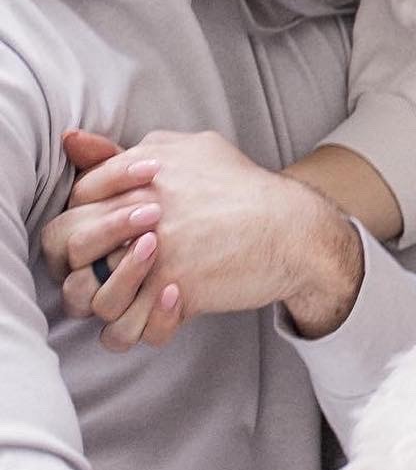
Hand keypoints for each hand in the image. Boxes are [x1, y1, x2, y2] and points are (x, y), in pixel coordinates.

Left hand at [47, 128, 360, 347]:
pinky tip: (161, 310)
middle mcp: (141, 210)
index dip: (85, 216)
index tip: (110, 230)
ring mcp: (155, 253)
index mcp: (143, 171)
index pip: (77, 197)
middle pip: (69, 246)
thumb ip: (129, 150)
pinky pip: (129, 327)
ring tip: (133, 296)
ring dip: (105, 302)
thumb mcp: (191, 151)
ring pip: (90, 298)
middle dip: (81, 262)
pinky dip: (139, 328)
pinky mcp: (173, 290)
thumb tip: (75, 141)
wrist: (291, 230)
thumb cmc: (243, 189)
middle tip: (106, 268)